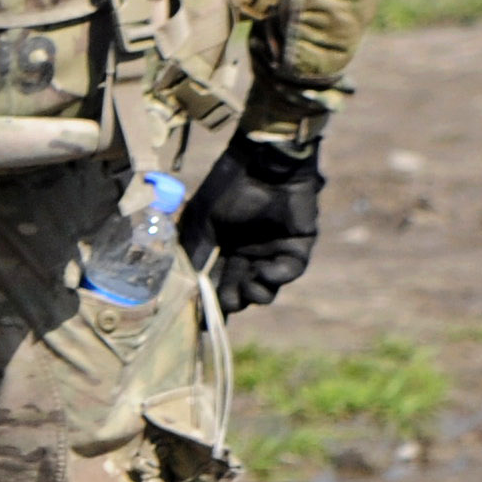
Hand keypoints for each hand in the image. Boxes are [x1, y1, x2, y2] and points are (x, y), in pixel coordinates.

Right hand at [190, 137, 323, 314]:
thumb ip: (196, 255)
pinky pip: (288, 272)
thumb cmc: (228, 188)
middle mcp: (246, 254)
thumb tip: (184, 289)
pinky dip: (275, 278)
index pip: (215, 284)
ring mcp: (272, 251)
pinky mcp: (296, 246)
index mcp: (223, 249)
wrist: (263, 162)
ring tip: (245, 290)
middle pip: (239, 291)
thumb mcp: (202, 223)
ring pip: (265, 288)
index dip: (210, 303)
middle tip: (225, 302)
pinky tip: (263, 273)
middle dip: (231, 301)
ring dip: (254, 295)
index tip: (203, 320)